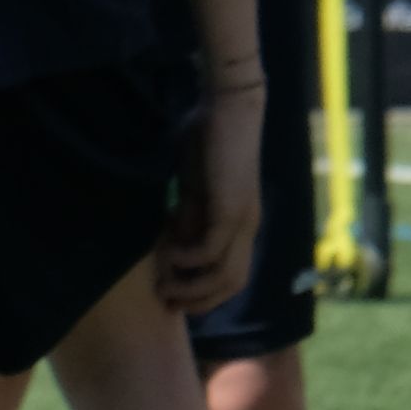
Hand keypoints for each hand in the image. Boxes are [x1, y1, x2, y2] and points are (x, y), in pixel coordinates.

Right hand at [154, 79, 265, 310]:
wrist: (228, 108)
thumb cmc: (207, 138)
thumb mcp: (193, 185)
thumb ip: (188, 213)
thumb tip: (173, 240)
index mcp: (240, 223)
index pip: (230, 275)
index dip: (204, 292)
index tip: (172, 296)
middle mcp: (247, 228)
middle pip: (233, 284)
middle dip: (200, 300)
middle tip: (167, 301)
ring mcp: (242, 220)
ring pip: (226, 274)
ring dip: (193, 287)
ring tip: (163, 285)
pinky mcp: (232, 208)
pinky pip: (211, 249)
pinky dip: (188, 259)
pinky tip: (166, 252)